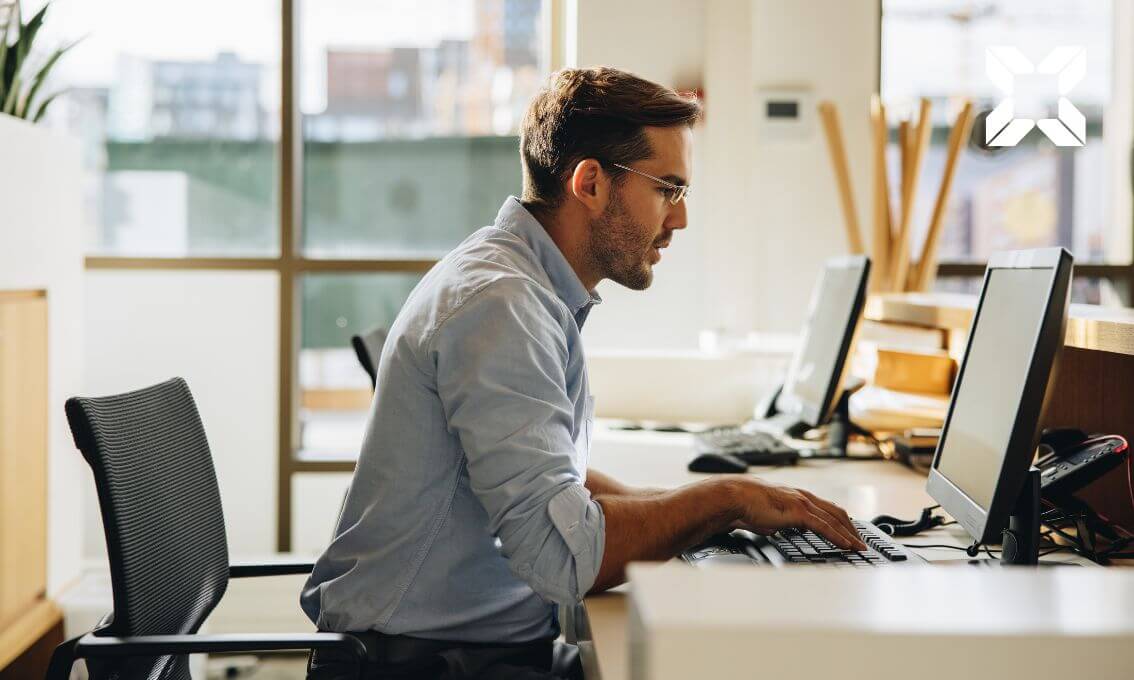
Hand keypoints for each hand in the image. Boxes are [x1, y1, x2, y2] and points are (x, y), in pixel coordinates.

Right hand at [728, 477, 866, 550]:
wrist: (736, 498)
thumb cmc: (746, 506)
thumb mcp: (766, 516)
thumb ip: (775, 522)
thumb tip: (774, 530)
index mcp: (798, 497)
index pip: (827, 509)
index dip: (841, 521)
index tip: (849, 533)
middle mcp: (804, 497)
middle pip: (837, 512)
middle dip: (852, 529)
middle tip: (861, 543)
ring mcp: (803, 503)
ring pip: (836, 519)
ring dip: (850, 535)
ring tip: (859, 547)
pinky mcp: (800, 512)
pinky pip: (825, 526)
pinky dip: (839, 537)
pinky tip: (847, 546)